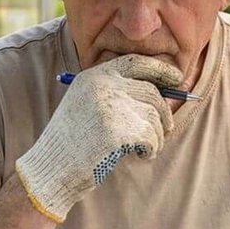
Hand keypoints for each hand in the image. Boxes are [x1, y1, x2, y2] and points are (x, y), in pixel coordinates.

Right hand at [15, 54, 181, 221]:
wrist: (52, 166)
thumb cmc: (73, 140)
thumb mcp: (87, 103)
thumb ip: (116, 92)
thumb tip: (162, 92)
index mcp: (95, 75)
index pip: (136, 62)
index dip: (161, 69)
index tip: (177, 79)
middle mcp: (103, 85)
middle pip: (152, 93)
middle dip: (164, 114)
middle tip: (166, 129)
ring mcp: (111, 106)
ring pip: (154, 117)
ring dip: (156, 136)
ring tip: (144, 148)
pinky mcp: (118, 130)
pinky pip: (151, 137)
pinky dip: (151, 149)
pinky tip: (140, 155)